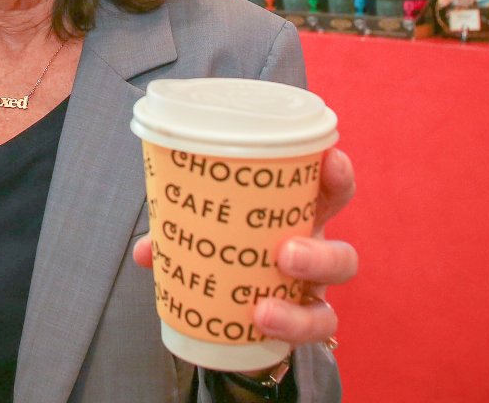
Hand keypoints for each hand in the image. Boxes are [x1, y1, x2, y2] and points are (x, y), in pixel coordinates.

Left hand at [133, 148, 357, 348]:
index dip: (336, 173)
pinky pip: (318, 327)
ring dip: (303, 301)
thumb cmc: (226, 257)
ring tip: (265, 306)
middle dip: (322, 252)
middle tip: (286, 253)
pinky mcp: (306, 322)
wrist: (235, 320)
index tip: (328, 160)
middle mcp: (313, 252)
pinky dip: (291, 326)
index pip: (328, 190)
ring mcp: (314, 292)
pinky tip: (262, 322)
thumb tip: (144, 250)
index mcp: (292, 217)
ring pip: (331, 306)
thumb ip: (177, 239)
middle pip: (344, 252)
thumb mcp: (203, 240)